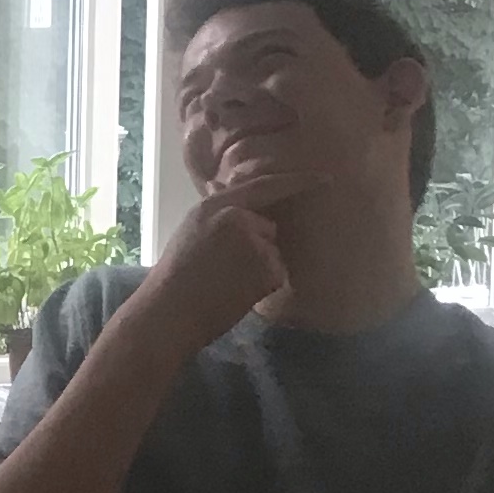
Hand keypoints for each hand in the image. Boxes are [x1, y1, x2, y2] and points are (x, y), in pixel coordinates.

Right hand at [129, 183, 289, 363]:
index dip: (296, 181)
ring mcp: (254, 241)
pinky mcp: (267, 267)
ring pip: (272, 253)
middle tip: (222, 270)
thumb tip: (229, 191)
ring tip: (225, 283)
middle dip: (256, 247)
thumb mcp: (190, 231)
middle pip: (268, 228)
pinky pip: (276, 275)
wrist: (168, 313)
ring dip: (259, 269)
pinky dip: (262, 287)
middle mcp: (237, 217)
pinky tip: (235, 294)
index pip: (263, 186)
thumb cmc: (173, 279)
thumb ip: (216, 212)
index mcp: (213, 205)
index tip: (325, 179)